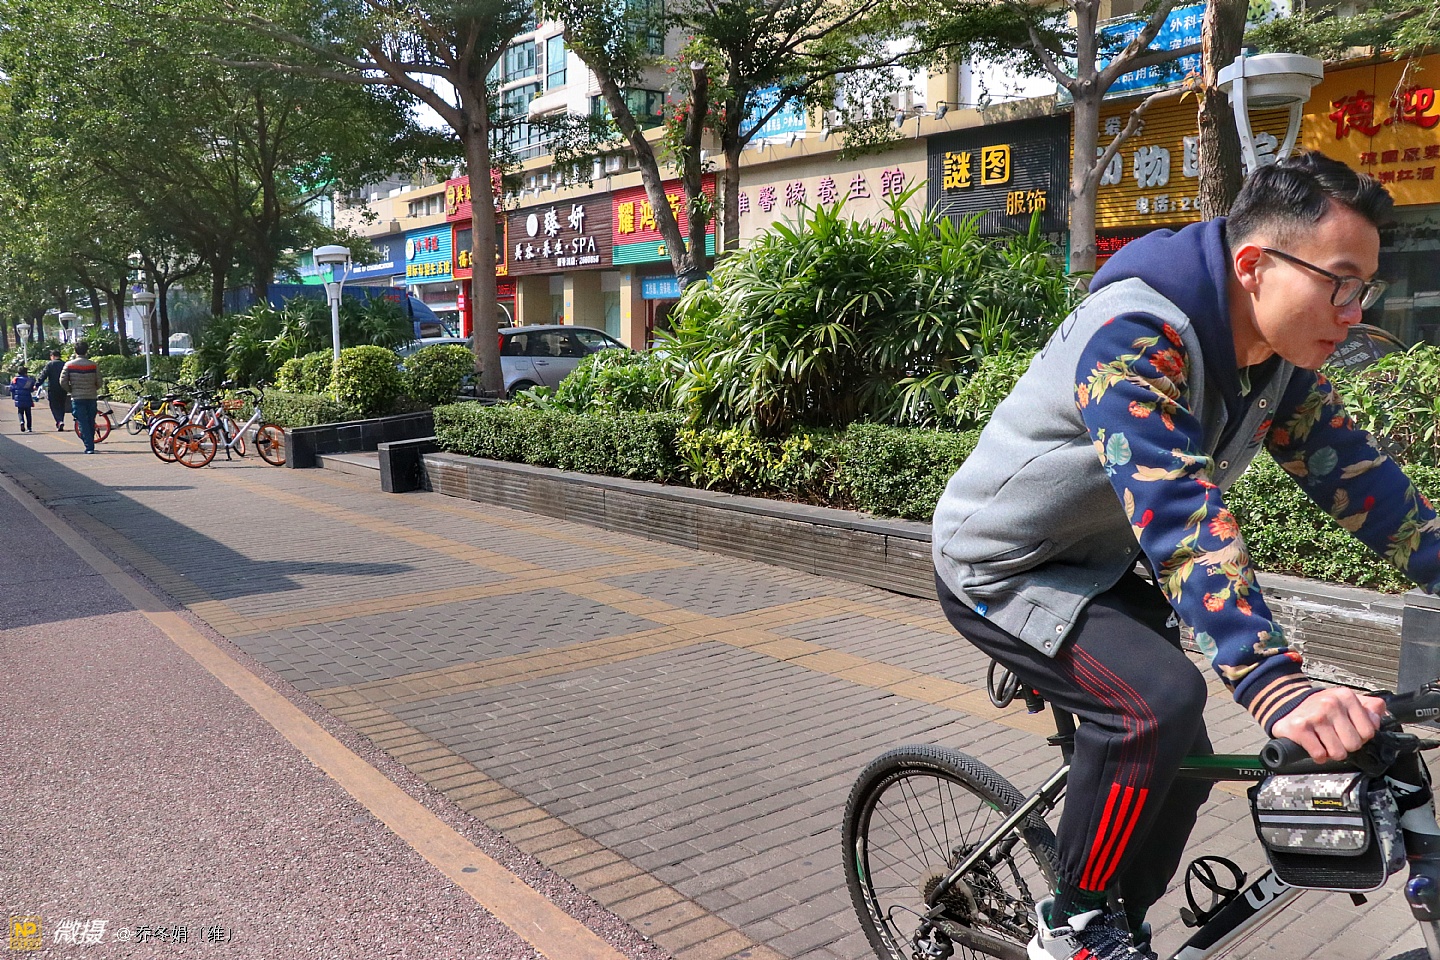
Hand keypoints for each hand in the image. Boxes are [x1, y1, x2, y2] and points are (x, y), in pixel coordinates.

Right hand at [1271, 687, 1386, 762]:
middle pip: (1354, 744)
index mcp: (1346, 696)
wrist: (1287, 703)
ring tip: (1325, 743)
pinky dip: (1318, 755)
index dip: (1360, 737)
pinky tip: (1315, 746)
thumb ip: (1370, 707)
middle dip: (1346, 746)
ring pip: (1338, 752)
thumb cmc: (1320, 707)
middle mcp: (1330, 704)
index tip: (1349, 733)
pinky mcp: (1299, 728)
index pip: (1369, 731)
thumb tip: (1380, 718)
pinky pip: (1319, 754)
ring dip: (1331, 753)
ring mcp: (1315, 716)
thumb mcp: (1346, 701)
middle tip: (1336, 739)